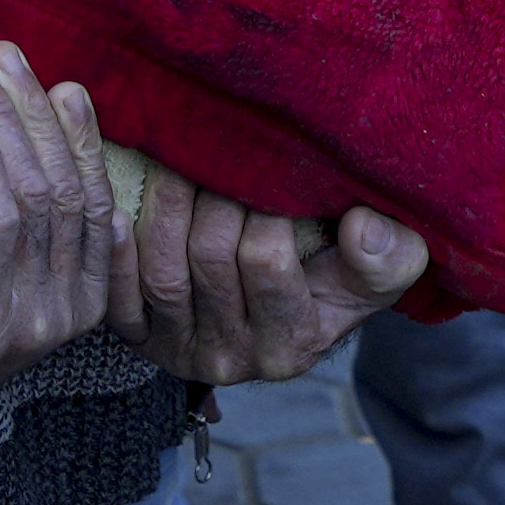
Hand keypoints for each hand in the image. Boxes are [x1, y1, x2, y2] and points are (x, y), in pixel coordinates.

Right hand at [0, 45, 129, 412]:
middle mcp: (42, 316)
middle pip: (38, 197)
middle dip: (4, 117)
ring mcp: (76, 300)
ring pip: (73, 192)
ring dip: (42, 117)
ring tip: (5, 58)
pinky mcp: (93, 284)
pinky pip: (99, 206)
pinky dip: (85, 146)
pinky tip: (67, 95)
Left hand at [126, 179, 430, 386]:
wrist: (293, 308)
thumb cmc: (341, 274)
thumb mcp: (384, 270)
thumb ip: (389, 256)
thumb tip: (363, 228)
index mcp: (293, 344)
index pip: (266, 262)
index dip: (263, 206)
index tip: (267, 163)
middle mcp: (235, 359)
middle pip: (209, 261)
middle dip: (212, 194)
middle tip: (215, 146)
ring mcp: (182, 352)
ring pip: (162, 273)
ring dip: (165, 208)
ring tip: (175, 158)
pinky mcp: (142, 341)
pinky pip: (119, 300)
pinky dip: (116, 254)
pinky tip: (116, 211)